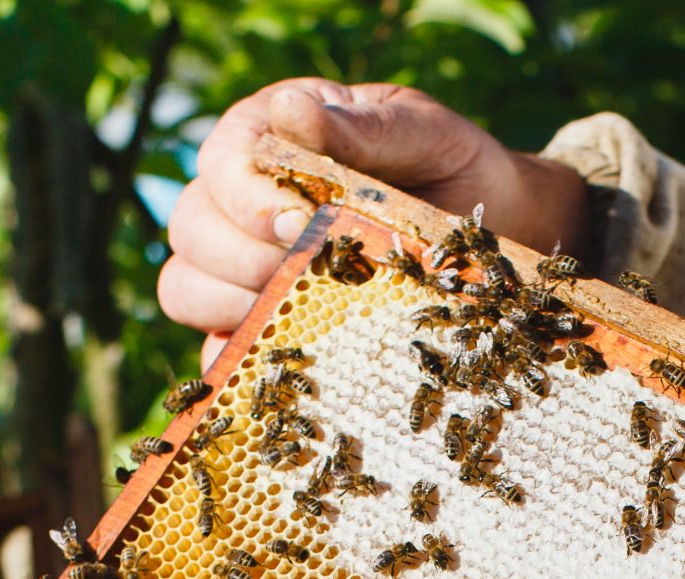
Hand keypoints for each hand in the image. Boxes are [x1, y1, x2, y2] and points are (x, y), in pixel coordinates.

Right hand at [160, 79, 589, 366]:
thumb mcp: (424, 135)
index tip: (298, 222)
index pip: (220, 160)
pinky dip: (239, 359)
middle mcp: (243, 201)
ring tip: (300, 308)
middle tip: (307, 269)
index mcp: (272, 138)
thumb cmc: (456, 171)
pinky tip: (288, 361)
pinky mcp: (262, 324)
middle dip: (240, 257)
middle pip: (190, 230)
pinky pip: (218, 349)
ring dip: (231, 305)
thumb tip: (290, 111)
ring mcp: (246, 267)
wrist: (499, 232)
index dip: (245, 197)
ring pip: (185, 287)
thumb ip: (363, 127)